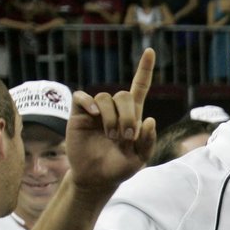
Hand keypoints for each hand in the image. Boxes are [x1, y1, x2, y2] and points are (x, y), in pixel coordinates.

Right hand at [68, 48, 156, 194]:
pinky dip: (89, 102)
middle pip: (123, 95)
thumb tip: (150, 120)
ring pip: (106, 98)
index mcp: (133, 115)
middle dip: (128, 115)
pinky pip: (82, 97)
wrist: (96, 178)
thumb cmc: (119, 167)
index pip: (139, 87)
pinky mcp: (79, 114)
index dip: (144, 70)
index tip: (149, 51)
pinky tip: (93, 114)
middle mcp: (114, 110)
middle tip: (127, 136)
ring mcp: (96, 111)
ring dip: (111, 117)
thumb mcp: (139, 158)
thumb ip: (148, 141)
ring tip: (111, 136)